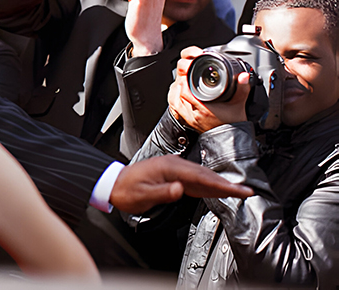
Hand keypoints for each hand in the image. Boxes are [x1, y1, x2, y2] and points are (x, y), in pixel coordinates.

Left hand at [110, 155, 252, 213]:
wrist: (113, 185)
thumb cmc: (125, 190)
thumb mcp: (143, 195)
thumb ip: (163, 192)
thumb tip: (181, 189)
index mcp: (168, 166)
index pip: (200, 176)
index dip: (221, 183)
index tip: (237, 189)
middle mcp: (173, 165)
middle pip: (205, 174)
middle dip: (226, 183)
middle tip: (246, 191)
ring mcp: (173, 169)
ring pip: (201, 177)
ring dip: (220, 184)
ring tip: (238, 192)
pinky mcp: (172, 176)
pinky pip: (194, 181)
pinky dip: (208, 186)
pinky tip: (217, 191)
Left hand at [167, 46, 250, 132]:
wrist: (230, 139)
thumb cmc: (233, 124)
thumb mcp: (239, 104)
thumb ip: (242, 89)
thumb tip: (244, 76)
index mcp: (203, 109)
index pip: (185, 91)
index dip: (186, 80)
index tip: (189, 73)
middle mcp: (193, 114)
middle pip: (178, 94)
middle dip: (181, 83)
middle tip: (187, 76)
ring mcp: (189, 119)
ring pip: (175, 102)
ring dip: (177, 91)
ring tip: (184, 83)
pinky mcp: (188, 122)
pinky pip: (176, 110)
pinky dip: (176, 101)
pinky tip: (180, 95)